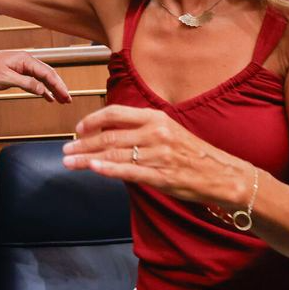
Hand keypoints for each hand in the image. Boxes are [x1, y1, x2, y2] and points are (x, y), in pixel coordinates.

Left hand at [0, 51, 70, 103]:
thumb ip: (26, 83)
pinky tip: (48, 97)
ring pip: (43, 78)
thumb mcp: (6, 79)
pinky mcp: (19, 72)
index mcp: (25, 60)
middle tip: (68, 100)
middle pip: (48, 74)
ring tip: (62, 100)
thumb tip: (42, 89)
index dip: (58, 85)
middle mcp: (26, 61)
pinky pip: (35, 80)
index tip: (66, 95)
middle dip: (59, 87)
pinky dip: (43, 89)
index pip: (47, 73)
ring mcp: (23, 66)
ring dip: (53, 89)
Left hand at [62, 105, 248, 206]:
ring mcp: (157, 155)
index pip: (115, 113)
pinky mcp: (161, 176)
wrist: (223, 174)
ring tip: (69, 162)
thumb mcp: (169, 130)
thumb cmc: (194, 153)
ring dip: (87, 159)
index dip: (92, 120)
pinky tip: (92, 169)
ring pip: (113, 154)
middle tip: (65, 149)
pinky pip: (129, 172)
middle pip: (109, 136)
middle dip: (82, 143)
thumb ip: (142, 129)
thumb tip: (111, 131)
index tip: (78, 129)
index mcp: (155, 118)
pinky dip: (108, 170)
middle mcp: (155, 133)